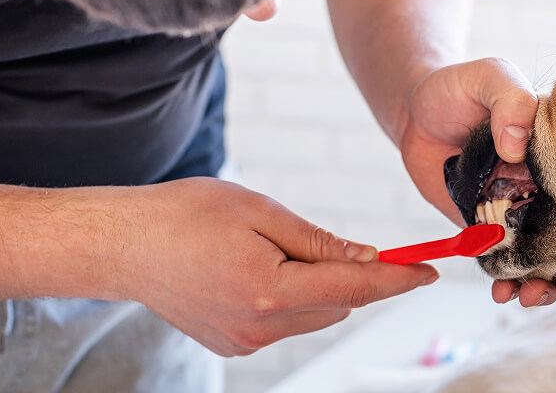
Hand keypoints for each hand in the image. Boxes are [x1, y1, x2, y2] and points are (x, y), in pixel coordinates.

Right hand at [121, 177, 437, 356]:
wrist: (124, 246)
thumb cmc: (186, 215)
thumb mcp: (258, 212)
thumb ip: (318, 241)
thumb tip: (365, 260)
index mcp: (270, 290)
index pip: (355, 289)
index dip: (398, 280)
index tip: (430, 271)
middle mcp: (260, 327)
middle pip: (338, 305)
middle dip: (348, 275)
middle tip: (326, 242)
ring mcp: (245, 342)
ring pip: (313, 314)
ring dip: (316, 287)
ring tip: (269, 251)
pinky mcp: (233, 344)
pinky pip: (284, 323)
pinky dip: (288, 298)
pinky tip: (253, 271)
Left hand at [399, 58, 555, 304]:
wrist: (414, 108)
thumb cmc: (458, 86)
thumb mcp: (488, 76)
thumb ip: (508, 100)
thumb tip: (517, 143)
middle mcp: (543, 185)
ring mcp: (514, 208)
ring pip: (539, 254)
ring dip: (542, 282)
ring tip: (530, 296)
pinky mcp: (483, 225)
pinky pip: (500, 258)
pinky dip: (505, 279)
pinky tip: (501, 292)